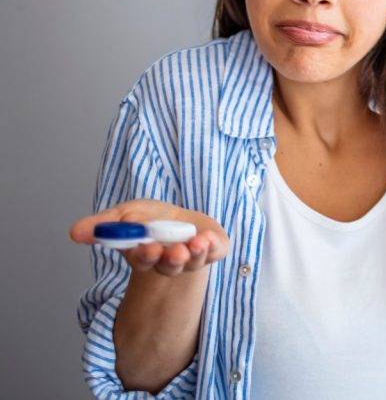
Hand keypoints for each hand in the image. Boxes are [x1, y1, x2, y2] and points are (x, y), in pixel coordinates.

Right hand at [69, 200, 229, 277]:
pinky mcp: (214, 249)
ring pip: (193, 261)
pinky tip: (208, 238)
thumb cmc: (151, 220)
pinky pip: (215, 250)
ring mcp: (193, 257)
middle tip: (174, 253)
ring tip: (195, 244)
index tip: (147, 248)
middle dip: (171, 260)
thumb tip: (73, 233)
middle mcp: (169, 261)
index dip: (145, 256)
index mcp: (145, 255)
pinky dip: (213, 246)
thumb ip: (101, 226)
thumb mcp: (123, 216)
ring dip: (194, 253)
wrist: (184, 221)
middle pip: (169, 266)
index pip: (143, 261)